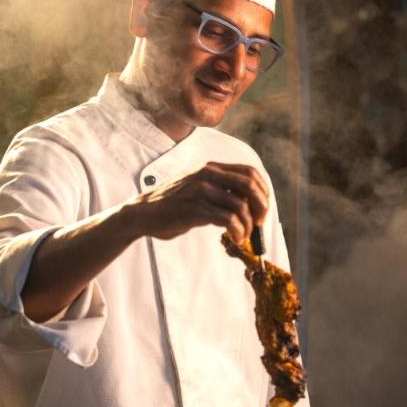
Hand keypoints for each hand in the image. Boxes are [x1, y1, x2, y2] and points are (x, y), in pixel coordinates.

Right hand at [135, 162, 268, 244]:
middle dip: (261, 207)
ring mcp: (201, 191)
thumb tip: (248, 203)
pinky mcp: (196, 209)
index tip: (263, 208)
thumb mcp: (198, 187)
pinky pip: (228, 220)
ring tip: (242, 236)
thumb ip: (219, 188)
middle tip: (259, 223)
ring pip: (241, 206)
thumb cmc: (173, 204)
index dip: (263, 191)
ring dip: (247, 226)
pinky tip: (235, 239)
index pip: (249, 172)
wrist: (143, 213)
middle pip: (250, 185)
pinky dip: (238, 232)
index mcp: (211, 168)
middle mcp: (208, 174)